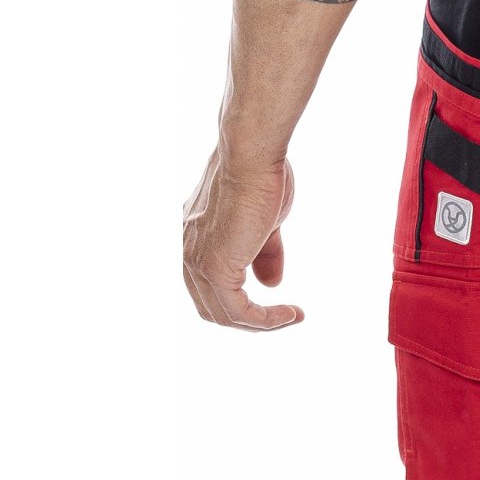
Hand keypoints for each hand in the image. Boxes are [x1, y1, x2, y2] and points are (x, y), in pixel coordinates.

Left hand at [183, 152, 304, 330]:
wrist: (252, 155)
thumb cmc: (261, 176)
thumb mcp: (266, 223)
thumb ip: (265, 254)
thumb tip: (270, 284)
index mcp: (194, 240)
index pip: (210, 288)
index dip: (242, 302)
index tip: (276, 302)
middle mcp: (187, 252)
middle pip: (212, 307)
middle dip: (251, 319)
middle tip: (285, 317)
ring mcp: (197, 261)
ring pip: (224, 314)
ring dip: (261, 324)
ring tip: (291, 317)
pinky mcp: (214, 268)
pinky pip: (238, 312)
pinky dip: (264, 320)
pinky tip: (289, 314)